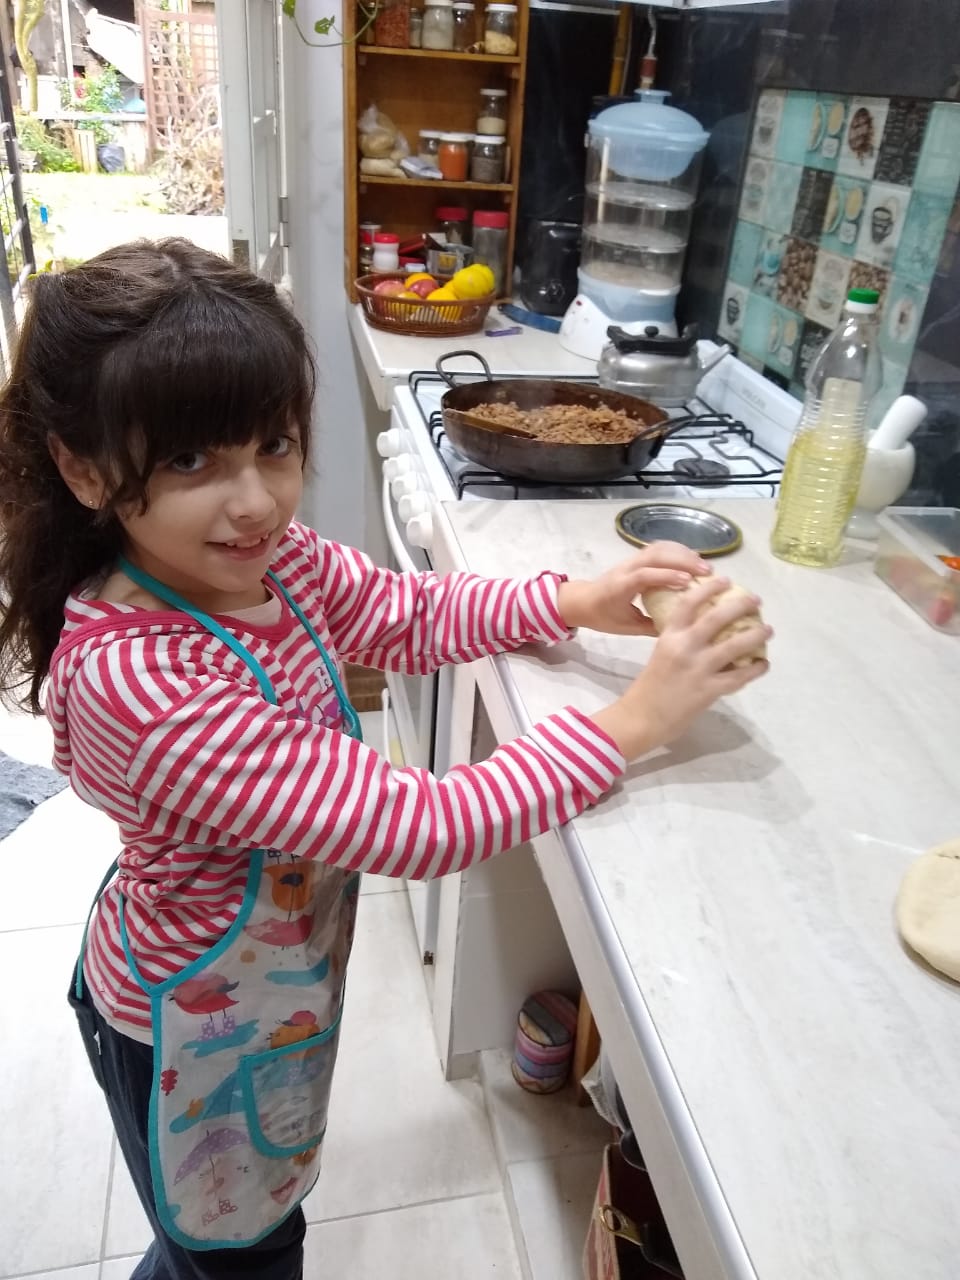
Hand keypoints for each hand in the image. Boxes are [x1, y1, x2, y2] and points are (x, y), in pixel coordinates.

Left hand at [557, 542, 711, 635]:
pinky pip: (657, 548)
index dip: (666, 576)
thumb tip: (678, 630)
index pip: (644, 576)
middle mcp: (626, 569)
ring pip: (658, 548)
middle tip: (707, 571)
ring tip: (704, 565)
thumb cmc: (603, 616)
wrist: (582, 601)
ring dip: (683, 553)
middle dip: (682, 560)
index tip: (688, 581)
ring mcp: (631, 560)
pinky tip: (692, 557)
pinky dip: (676, 550)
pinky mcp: (636, 558)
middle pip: (654, 556)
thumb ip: (650, 628)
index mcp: (620, 587)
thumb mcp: (625, 627)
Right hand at [590, 577, 771, 759]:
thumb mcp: (661, 654)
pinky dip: (755, 669)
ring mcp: (698, 669)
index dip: (709, 588)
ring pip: (735, 645)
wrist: (641, 718)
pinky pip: (739, 677)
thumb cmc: (649, 687)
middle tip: (755, 601)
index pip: (689, 603)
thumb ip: (680, 641)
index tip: (724, 580)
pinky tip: (763, 664)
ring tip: (767, 630)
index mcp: (669, 636)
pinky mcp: (709, 690)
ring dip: (755, 635)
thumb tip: (706, 630)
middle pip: (717, 618)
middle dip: (740, 605)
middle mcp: (684, 647)